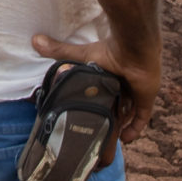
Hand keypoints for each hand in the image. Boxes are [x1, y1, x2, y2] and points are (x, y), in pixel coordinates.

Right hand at [29, 31, 160, 155]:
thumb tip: (34, 40)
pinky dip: (134, 130)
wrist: (133, 49)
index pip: (105, 94)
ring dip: (120, 126)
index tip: (87, 117)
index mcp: (111, 75)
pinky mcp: (146, 100)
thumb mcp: (80, 55)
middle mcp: (125, 85)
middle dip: (110, 118)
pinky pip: (141, 120)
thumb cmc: (109, 51)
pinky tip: (125, 140)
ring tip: (107, 139)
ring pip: (129, 114)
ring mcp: (136, 93)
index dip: (98, 106)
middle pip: (117, 106)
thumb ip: (59, 51)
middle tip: (97, 133)